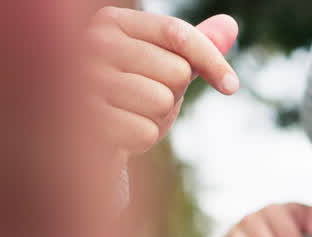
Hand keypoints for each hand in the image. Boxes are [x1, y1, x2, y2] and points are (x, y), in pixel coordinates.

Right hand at [85, 6, 238, 162]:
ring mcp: (82, 78)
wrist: (80, 138)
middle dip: (170, 95)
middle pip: (176, 71)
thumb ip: (191, 48)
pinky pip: (144, 131)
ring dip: (155, 118)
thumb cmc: (126, 98)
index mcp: (111, 22)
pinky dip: (140, 139)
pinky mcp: (82, 117)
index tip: (231, 87)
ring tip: (128, 115)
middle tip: (143, 102)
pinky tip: (117, 135)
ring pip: (161, 101)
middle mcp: (92, 42)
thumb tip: (230, 25)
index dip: (211, 61)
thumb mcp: (159, 68)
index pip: (178, 33)